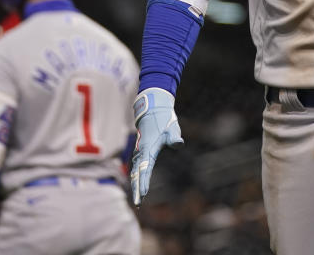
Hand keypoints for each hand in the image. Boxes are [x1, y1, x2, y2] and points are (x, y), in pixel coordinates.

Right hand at [131, 88, 182, 205]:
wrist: (152, 109)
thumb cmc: (163, 120)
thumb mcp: (171, 127)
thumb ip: (174, 137)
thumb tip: (178, 144)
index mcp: (148, 148)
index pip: (145, 168)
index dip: (144, 181)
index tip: (143, 193)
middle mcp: (141, 151)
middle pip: (137, 173)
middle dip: (137, 188)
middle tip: (138, 204)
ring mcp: (139, 151)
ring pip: (135, 171)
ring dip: (136, 184)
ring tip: (137, 199)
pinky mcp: (140, 151)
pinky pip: (136, 167)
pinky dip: (136, 177)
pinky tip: (136, 185)